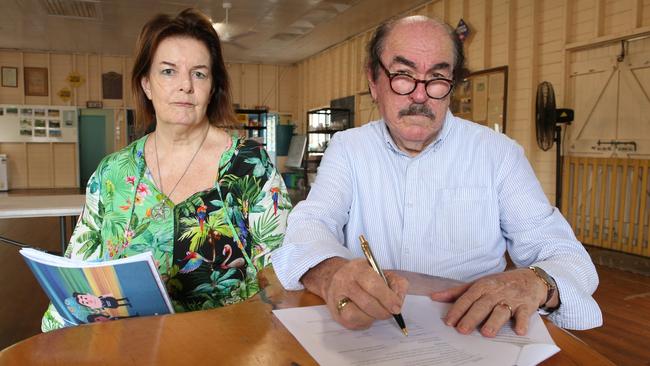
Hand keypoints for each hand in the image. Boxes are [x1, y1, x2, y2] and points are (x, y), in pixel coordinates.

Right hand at [301, 257, 408, 329]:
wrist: (334, 279)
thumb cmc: (362, 276)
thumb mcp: (380, 271)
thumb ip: (395, 282)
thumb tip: (399, 299)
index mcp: (357, 268)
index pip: (373, 284)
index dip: (387, 297)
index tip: (397, 306)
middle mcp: (344, 282)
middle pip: (366, 302)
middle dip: (383, 311)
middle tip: (391, 312)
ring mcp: (337, 299)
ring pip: (357, 315)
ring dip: (372, 317)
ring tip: (377, 312)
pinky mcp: (336, 314)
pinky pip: (353, 323)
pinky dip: (364, 322)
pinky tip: (367, 315)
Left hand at [429, 268, 546, 336]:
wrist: (531, 279)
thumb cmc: (500, 283)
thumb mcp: (478, 283)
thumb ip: (457, 292)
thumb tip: (435, 297)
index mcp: (482, 286)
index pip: (467, 298)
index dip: (457, 310)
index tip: (449, 322)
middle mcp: (495, 292)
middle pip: (482, 306)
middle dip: (472, 318)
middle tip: (463, 330)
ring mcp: (511, 299)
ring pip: (501, 311)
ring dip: (494, 322)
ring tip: (486, 333)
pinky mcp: (526, 305)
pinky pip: (524, 314)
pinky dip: (521, 322)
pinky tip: (518, 330)